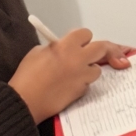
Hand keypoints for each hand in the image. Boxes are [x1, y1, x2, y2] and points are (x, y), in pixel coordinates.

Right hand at [9, 29, 130, 123]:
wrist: (26, 101)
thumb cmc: (27, 76)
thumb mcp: (38, 52)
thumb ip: (56, 47)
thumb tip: (67, 49)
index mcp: (65, 46)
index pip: (86, 33)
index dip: (83, 38)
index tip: (81, 42)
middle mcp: (78, 59)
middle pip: (103, 48)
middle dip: (105, 50)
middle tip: (109, 55)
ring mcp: (82, 76)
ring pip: (97, 69)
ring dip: (90, 69)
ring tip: (76, 72)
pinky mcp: (82, 91)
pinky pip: (88, 83)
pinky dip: (82, 83)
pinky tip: (69, 85)